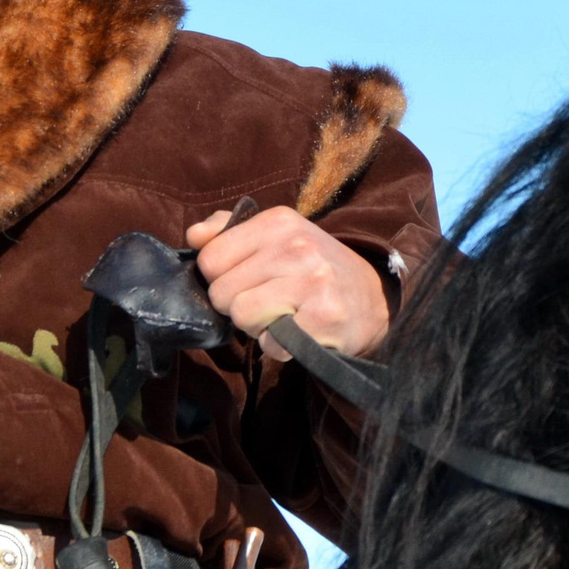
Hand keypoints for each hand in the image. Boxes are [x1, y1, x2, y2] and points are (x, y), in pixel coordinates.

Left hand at [187, 205, 389, 360]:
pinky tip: (299, 333)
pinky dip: (279, 347)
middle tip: (269, 302)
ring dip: (257, 327)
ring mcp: (313, 281)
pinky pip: (270, 343)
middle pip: (222, 292)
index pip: (210, 259)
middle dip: (238, 305)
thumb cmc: (314, 269)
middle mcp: (297, 246)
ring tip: (282, 316)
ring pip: (242, 316)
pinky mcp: (324, 317)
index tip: (247, 281)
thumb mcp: (277, 236)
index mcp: (279, 221)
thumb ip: (229, 231)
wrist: (374, 299)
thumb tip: (194, 236)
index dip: (221, 279)